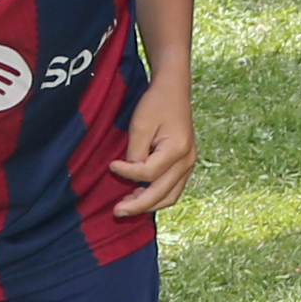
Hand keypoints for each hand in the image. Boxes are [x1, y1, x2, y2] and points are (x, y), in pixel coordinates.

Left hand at [110, 76, 197, 219]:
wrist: (173, 90)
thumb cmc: (156, 103)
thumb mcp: (140, 124)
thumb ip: (136, 152)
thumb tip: (131, 174)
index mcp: (177, 149)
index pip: (149, 173)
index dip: (127, 173)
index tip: (111, 165)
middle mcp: (187, 161)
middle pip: (162, 193)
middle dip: (138, 205)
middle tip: (116, 211)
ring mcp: (189, 164)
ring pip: (170, 196)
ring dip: (148, 204)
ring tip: (127, 207)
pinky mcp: (185, 164)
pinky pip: (173, 188)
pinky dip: (156, 196)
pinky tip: (140, 196)